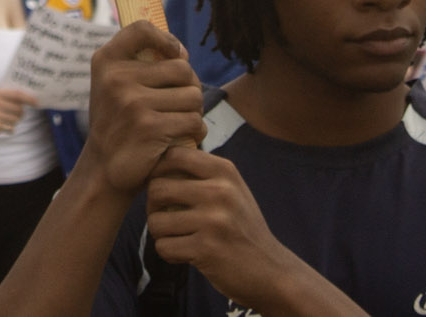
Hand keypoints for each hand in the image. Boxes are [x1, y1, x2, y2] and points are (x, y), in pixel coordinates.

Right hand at [0, 87, 39, 136]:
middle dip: (21, 113)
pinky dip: (10, 129)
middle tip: (18, 115)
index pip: (16, 94)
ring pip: (16, 119)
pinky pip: (10, 128)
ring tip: (9, 120)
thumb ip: (10, 97)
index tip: (36, 102)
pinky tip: (6, 127)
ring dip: (15, 121)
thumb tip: (30, 99)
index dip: (28, 98)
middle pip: (18, 108)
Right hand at [74, 22, 205, 193]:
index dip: (166, 38)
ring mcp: (132, 102)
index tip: (174, 54)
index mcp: (106, 61)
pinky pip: (194, 121)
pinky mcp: (150, 127)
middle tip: (179, 103)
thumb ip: (139, 63)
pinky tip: (181, 137)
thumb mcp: (114, 85)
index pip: (141, 28)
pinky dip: (195, 131)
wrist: (104, 169)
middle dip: (189, 87)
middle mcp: (116, 77)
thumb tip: (182, 53)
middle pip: (182, 68)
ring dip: (194, 112)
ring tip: (178, 121)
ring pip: (193, 95)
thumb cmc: (119, 122)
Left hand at [146, 148, 313, 311]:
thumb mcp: (232, 190)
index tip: (164, 188)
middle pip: (157, 188)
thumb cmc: (243, 228)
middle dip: (153, 206)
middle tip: (165, 217)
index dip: (158, 171)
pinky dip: (169, 253)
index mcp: (225, 171)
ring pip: (156, 221)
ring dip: (161, 234)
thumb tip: (158, 162)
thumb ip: (203, 174)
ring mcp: (213, 221)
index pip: (174, 155)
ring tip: (177, 237)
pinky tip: (185, 254)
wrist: (272, 270)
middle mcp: (220, 191)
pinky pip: (164, 247)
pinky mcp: (206, 249)